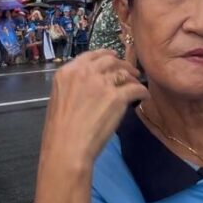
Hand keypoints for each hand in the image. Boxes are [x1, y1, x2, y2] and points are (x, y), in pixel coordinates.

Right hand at [40, 50, 147, 165]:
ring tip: (136, 81)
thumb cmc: (58, 130)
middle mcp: (85, 73)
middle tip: (129, 70)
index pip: (91, 55)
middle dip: (121, 63)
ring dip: (132, 76)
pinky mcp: (117, 97)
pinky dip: (142, 91)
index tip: (113, 57)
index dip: (105, 55)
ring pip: (124, 72)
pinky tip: (144, 96)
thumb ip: (73, 85)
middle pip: (110, 60)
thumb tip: (89, 85)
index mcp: (68, 72)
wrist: (67, 147)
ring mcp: (102, 83)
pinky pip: (135, 88)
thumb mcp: (59, 98)